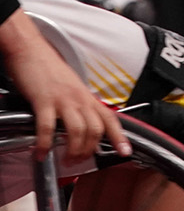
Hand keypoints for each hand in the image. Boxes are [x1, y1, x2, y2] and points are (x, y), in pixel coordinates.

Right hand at [0, 13, 130, 159]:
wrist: (30, 50)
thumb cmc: (48, 70)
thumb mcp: (72, 87)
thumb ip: (78, 104)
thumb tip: (82, 124)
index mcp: (87, 96)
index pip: (110, 118)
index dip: (120, 136)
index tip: (125, 152)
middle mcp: (79, 98)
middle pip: (95, 129)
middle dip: (89, 150)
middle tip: (77, 160)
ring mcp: (63, 99)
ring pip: (78, 130)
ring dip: (72, 149)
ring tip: (64, 160)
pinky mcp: (44, 100)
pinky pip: (48, 127)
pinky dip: (45, 143)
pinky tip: (40, 152)